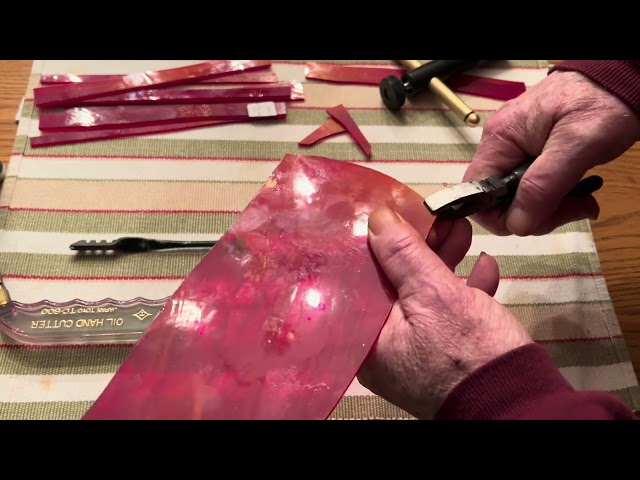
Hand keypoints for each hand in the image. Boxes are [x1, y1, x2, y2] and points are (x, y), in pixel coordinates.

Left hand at [357, 206, 533, 418]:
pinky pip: (444, 316)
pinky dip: (462, 292)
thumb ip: (403, 254)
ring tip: (463, 231)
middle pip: (392, 285)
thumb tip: (377, 217)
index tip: (393, 215)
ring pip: (422, 296)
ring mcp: (413, 353)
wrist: (521, 403)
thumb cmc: (470, 351)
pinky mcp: (442, 355)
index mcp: (366, 339)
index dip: (376, 242)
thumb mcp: (436, 294)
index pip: (359, 279)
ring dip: (444, 263)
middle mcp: (383, 349)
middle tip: (435, 218)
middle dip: (418, 249)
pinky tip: (485, 267)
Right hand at [463, 70, 639, 235]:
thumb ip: (543, 186)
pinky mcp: (530, 154)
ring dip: (550, 208)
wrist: (617, 80)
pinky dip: (554, 198)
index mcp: (499, 141)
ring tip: (583, 199)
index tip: (540, 217)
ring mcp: (514, 150)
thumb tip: (517, 225)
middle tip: (574, 207)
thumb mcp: (576, 146)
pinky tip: (578, 192)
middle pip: (498, 202)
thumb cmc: (600, 103)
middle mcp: (499, 147)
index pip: (477, 195)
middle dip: (536, 214)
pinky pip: (531, 188)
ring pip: (517, 199)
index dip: (502, 216)